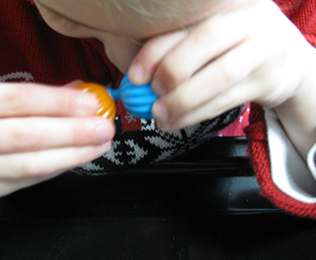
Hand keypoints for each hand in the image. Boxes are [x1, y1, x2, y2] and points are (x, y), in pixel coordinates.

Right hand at [0, 81, 114, 198]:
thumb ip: (34, 96)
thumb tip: (79, 93)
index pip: (19, 98)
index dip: (59, 101)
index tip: (91, 103)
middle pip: (30, 135)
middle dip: (75, 132)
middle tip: (105, 128)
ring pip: (34, 164)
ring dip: (75, 154)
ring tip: (100, 144)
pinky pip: (32, 179)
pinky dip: (60, 166)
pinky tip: (78, 157)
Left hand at [128, 0, 313, 131]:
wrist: (285, 59)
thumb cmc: (233, 45)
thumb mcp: (212, 34)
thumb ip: (178, 46)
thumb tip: (137, 77)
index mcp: (225, 4)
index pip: (186, 21)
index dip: (156, 49)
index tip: (135, 75)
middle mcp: (248, 20)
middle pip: (207, 40)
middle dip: (172, 71)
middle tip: (152, 93)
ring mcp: (262, 49)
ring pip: (219, 76)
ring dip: (183, 100)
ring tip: (159, 114)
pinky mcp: (268, 81)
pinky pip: (225, 102)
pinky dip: (195, 116)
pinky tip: (175, 122)